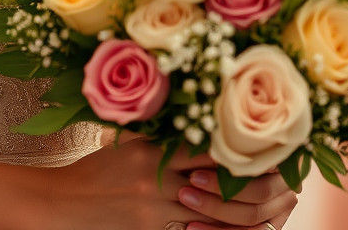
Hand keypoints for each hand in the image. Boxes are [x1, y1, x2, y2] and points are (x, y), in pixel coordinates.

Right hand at [48, 137, 297, 229]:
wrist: (62, 206)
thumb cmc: (95, 170)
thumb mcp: (128, 144)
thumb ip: (162, 137)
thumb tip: (200, 127)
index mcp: (153, 149)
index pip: (210, 146)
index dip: (243, 148)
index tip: (269, 145)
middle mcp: (159, 180)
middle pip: (221, 183)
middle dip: (257, 184)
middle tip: (285, 180)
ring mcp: (157, 212)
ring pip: (217, 216)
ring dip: (246, 212)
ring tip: (271, 205)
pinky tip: (236, 227)